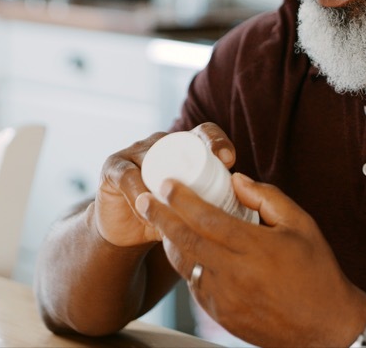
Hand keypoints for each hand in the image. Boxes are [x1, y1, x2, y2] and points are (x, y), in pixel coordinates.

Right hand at [93, 123, 235, 247]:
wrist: (127, 233)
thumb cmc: (168, 218)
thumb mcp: (196, 209)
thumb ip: (217, 205)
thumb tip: (252, 214)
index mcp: (184, 148)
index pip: (204, 133)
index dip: (217, 141)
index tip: (230, 161)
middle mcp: (161, 143)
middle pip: (180, 140)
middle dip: (197, 154)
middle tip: (213, 174)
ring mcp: (136, 152)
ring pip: (154, 158)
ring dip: (167, 181)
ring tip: (179, 204)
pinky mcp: (113, 167)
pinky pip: (128, 176)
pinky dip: (139, 194)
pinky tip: (148, 210)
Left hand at [136, 172, 365, 346]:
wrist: (326, 327)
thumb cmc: (317, 271)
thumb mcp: (301, 224)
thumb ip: (267, 198)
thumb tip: (236, 180)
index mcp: (255, 248)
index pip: (207, 219)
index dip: (182, 200)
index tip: (167, 184)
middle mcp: (235, 274)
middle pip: (186, 241)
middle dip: (160, 218)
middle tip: (143, 200)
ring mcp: (225, 298)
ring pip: (185, 266)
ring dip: (170, 243)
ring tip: (160, 223)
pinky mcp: (222, 315)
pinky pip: (195, 286)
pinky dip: (187, 266)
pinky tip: (187, 252)